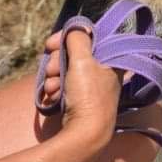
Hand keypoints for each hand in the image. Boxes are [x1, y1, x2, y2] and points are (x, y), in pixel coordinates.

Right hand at [56, 28, 121, 151]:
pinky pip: (64, 86)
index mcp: (110, 59)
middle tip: (51, 70)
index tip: (51, 44)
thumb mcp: (83, 61)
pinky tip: (53, 96)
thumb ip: (78, 38)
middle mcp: (103, 71)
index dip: (66, 38)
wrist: (85, 134)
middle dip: (57, 61)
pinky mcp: (81, 99)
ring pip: (66, 70)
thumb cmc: (88, 96)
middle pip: (73, 54)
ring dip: (54, 76)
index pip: (86, 37)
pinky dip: (56, 88)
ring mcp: (92, 86)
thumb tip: (76, 28)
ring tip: (52, 87)